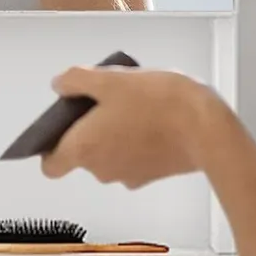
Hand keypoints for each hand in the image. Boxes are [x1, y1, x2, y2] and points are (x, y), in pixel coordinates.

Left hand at [40, 65, 216, 189]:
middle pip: (82, 153)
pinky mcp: (151, 176)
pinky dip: (135, 141)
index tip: (63, 124)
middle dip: (89, 127)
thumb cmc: (156, 102)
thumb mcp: (111, 79)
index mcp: (84, 149)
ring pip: (108, 153)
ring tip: (134, 102)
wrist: (205, 128)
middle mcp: (101, 170)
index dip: (50, 146)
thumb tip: (59, 85)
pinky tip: (152, 116)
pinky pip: (132, 157)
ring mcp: (127, 176)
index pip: (51, 166)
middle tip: (107, 97)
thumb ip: (76, 80)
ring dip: (113, 132)